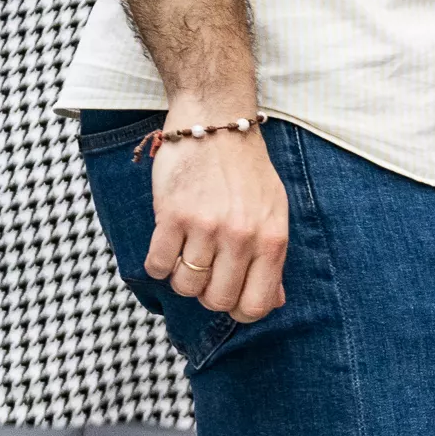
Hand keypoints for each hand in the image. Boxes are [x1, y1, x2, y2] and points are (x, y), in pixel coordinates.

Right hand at [145, 117, 287, 321]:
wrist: (216, 123)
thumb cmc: (248, 172)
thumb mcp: (275, 213)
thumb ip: (273, 259)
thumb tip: (275, 302)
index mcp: (272, 241)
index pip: (257, 304)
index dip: (241, 312)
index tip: (231, 299)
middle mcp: (241, 237)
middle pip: (218, 300)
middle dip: (209, 295)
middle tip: (205, 276)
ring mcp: (205, 227)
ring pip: (186, 286)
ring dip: (183, 280)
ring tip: (186, 258)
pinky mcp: (171, 214)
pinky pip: (158, 264)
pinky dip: (158, 265)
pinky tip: (166, 249)